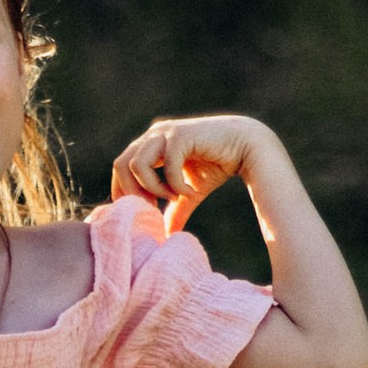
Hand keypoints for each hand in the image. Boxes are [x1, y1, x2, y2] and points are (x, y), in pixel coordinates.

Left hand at [110, 113, 266, 235]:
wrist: (246, 146)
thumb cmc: (217, 166)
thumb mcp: (190, 192)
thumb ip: (175, 209)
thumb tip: (167, 234)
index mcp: (150, 145)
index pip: (120, 167)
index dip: (125, 191)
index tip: (146, 210)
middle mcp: (154, 135)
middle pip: (121, 165)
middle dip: (134, 192)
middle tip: (154, 208)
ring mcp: (166, 133)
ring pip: (137, 164)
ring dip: (153, 188)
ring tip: (175, 198)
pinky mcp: (181, 135)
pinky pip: (166, 165)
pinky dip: (174, 184)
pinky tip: (189, 192)